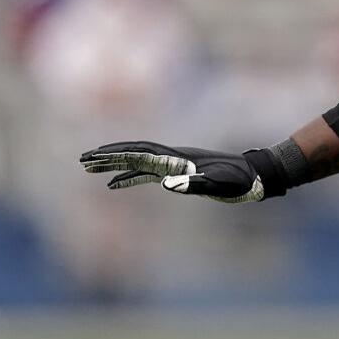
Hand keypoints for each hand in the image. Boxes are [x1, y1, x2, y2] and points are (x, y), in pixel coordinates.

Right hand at [80, 141, 267, 203]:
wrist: (257, 176)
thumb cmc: (241, 181)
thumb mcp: (222, 184)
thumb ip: (197, 183)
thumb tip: (167, 184)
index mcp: (179, 158)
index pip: (141, 153)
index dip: (117, 153)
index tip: (94, 155)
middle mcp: (173, 158)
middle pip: (133, 153)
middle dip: (107, 155)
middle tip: (81, 159)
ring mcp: (175, 165)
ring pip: (136, 163)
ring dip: (112, 165)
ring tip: (89, 169)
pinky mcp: (179, 174)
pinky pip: (146, 175)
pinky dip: (128, 178)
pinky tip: (114, 185)